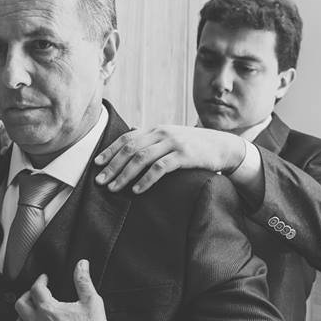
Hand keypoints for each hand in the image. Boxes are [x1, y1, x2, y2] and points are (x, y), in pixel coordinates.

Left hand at [13, 260, 114, 320]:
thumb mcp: (92, 302)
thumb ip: (83, 281)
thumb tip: (82, 265)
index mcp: (49, 310)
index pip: (36, 288)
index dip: (40, 280)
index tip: (44, 279)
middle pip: (20, 305)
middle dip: (27, 296)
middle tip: (36, 294)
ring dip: (24, 316)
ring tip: (33, 314)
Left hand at [94, 125, 245, 193]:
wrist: (224, 146)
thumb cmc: (195, 147)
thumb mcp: (173, 139)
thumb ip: (154, 141)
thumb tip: (132, 143)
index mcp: (156, 129)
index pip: (127, 138)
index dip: (110, 151)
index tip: (97, 164)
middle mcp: (162, 133)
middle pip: (130, 149)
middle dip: (112, 166)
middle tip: (99, 181)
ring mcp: (173, 143)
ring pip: (141, 158)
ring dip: (124, 175)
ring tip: (113, 188)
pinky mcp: (185, 155)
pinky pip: (160, 168)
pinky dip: (146, 180)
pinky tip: (137, 190)